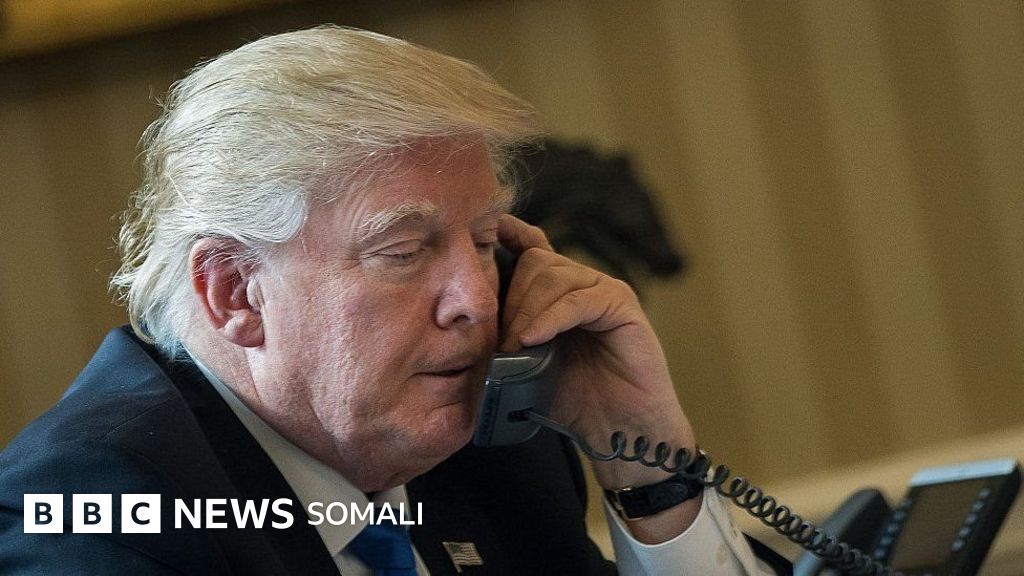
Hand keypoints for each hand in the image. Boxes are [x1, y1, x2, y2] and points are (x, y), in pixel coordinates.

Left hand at [497, 215, 700, 540]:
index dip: (509, 235)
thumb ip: (504, 337)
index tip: (484, 232)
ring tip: (517, 348)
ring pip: (554, 277)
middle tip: (503, 342)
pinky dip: (550, 319)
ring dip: (527, 311)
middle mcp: (582, 283)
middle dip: (511, 298)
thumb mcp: (525, 365)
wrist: (617, 429)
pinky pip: (578, 300)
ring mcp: (604, 291)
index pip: (533, 247)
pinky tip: (534, 340)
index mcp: (559, 291)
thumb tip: (464, 326)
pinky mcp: (622, 307)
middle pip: (536, 262)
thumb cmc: (572, 399)